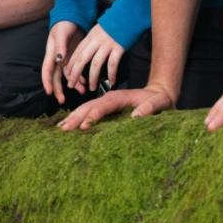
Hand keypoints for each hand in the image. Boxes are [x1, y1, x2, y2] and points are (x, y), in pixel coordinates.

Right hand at [42, 21, 84, 102]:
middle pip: (55, 77)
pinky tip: (85, 82)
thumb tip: (59, 58)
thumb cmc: (64, 24)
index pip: (47, 70)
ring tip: (81, 91)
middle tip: (61, 100)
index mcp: (51, 53)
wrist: (72, 18)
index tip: (49, 92)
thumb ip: (60, 46)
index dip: (47, 82)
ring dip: (73, 84)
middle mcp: (56, 59)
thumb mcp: (61, 33)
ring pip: (67, 76)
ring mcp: (64, 59)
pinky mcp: (73, 58)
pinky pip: (75, 71)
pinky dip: (80, 77)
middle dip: (58, 89)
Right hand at [58, 86, 173, 130]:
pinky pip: (89, 113)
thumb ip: (149, 108)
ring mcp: (106, 103)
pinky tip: (70, 125)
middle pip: (88, 106)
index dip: (93, 116)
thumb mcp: (160, 103)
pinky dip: (78, 118)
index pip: (102, 106)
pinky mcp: (106, 109)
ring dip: (73, 118)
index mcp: (119, 97)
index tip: (84, 127)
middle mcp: (109, 98)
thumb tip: (135, 116)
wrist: (160, 93)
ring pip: (85, 109)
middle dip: (76, 117)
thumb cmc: (160, 100)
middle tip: (63, 129)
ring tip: (61, 128)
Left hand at [64, 24, 125, 95]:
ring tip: (92, 88)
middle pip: (82, 59)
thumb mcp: (98, 31)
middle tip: (71, 85)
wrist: (127, 15)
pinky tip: (112, 82)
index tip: (67, 76)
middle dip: (75, 73)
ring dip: (93, 77)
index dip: (71, 65)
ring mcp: (107, 44)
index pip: (77, 53)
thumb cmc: (113, 25)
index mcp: (90, 37)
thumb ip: (92, 42)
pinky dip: (111, 74)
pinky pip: (113, 63)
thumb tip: (85, 55)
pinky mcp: (118, 47)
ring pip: (96, 64)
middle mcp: (96, 41)